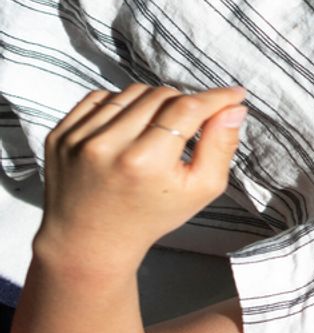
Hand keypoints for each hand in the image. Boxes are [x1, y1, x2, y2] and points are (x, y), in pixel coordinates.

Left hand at [35, 85, 247, 263]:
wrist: (89, 240)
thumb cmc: (151, 217)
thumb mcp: (200, 191)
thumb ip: (221, 147)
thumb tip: (234, 108)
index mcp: (145, 162)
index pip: (187, 109)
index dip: (216, 97)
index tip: (234, 95)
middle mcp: (107, 145)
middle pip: (161, 95)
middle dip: (185, 102)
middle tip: (195, 121)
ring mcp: (77, 138)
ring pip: (131, 92)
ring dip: (154, 102)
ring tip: (160, 127)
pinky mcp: (59, 134)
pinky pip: (100, 98)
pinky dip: (122, 104)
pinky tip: (130, 126)